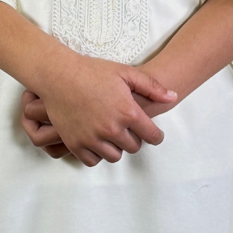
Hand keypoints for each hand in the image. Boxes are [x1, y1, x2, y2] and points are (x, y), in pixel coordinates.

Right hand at [20, 56, 176, 165]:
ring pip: (114, 156)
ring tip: (112, 134)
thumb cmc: (92, 71)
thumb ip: (152, 87)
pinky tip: (97, 141)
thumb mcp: (125, 73)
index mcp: (127, 112)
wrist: (59, 75)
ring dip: (116, 147)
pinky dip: (97, 154)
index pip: (152, 136)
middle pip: (134, 148)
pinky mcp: (75, 144)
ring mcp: (92, 138)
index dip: (156, 136)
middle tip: (128, 129)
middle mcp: (112, 129)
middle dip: (134, 139)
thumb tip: (173, 97)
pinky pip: (93, 161)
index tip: (154, 135)